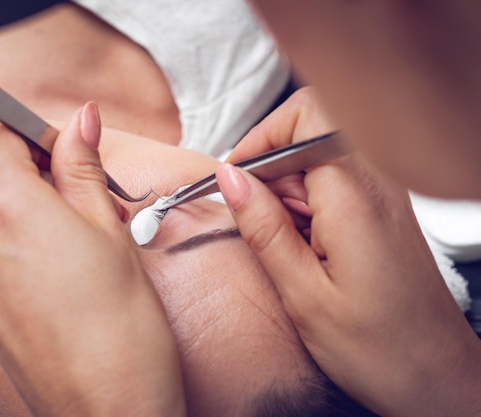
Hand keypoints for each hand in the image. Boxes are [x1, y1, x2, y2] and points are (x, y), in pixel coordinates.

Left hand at [0, 103, 184, 416]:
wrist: (106, 405)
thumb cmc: (119, 324)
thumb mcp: (108, 229)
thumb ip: (83, 167)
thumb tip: (80, 121)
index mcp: (7, 209)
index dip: (32, 132)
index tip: (65, 146)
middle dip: (31, 169)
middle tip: (80, 191)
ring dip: (24, 205)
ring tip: (76, 231)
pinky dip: (12, 240)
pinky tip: (57, 263)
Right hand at [218, 88, 480, 416]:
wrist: (434, 378)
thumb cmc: (380, 349)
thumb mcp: (302, 293)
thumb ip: (263, 226)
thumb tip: (230, 178)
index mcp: (355, 197)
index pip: (303, 117)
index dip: (261, 140)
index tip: (235, 179)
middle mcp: (377, 185)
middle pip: (307, 136)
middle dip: (271, 174)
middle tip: (261, 224)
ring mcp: (384, 195)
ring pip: (316, 160)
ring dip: (289, 194)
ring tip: (290, 247)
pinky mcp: (382, 210)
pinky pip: (333, 184)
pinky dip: (307, 207)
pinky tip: (308, 247)